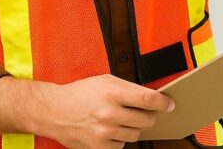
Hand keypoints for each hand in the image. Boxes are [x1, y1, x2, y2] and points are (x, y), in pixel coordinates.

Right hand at [42, 74, 174, 148]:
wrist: (54, 111)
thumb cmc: (80, 93)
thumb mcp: (106, 81)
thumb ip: (129, 88)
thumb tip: (152, 96)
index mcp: (113, 93)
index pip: (148, 99)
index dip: (163, 102)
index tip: (169, 104)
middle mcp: (109, 113)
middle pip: (146, 119)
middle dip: (152, 116)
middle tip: (149, 112)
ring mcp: (103, 132)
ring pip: (136, 134)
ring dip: (135, 127)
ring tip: (125, 119)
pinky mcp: (98, 146)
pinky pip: (121, 145)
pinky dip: (121, 138)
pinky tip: (112, 129)